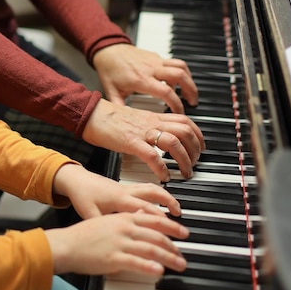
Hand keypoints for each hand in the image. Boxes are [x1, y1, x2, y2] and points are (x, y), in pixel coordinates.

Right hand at [46, 210, 187, 276]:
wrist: (66, 245)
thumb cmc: (83, 236)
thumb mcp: (107, 220)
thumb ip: (126, 219)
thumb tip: (142, 215)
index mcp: (124, 218)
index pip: (154, 220)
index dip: (172, 226)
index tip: (183, 232)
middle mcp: (124, 228)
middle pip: (157, 235)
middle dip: (174, 246)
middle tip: (183, 254)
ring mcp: (120, 243)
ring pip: (152, 249)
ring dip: (169, 258)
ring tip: (179, 265)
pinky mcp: (113, 259)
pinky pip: (136, 262)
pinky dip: (150, 266)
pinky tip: (160, 271)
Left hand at [53, 164, 182, 218]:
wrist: (76, 180)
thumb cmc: (82, 196)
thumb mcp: (89, 214)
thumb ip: (103, 225)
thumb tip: (114, 239)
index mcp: (119, 199)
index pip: (144, 209)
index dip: (158, 219)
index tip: (170, 229)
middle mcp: (127, 192)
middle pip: (154, 196)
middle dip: (170, 205)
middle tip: (180, 219)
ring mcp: (128, 188)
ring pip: (153, 189)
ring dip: (167, 198)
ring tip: (177, 209)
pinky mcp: (127, 187)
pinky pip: (148, 188)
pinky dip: (159, 193)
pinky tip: (163, 202)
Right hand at [82, 100, 204, 180]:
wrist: (90, 113)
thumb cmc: (108, 118)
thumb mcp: (135, 119)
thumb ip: (148, 127)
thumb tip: (157, 139)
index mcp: (153, 117)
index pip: (185, 121)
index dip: (197, 134)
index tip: (200, 147)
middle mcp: (152, 122)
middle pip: (185, 131)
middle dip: (195, 149)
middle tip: (194, 163)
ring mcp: (142, 132)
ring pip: (174, 142)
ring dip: (184, 159)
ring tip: (185, 172)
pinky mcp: (130, 142)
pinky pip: (152, 155)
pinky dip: (162, 167)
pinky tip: (164, 176)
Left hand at [92, 44, 197, 112]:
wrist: (108, 50)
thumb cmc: (109, 70)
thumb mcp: (112, 92)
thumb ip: (120, 108)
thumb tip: (123, 125)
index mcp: (141, 80)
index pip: (166, 92)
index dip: (176, 104)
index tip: (179, 113)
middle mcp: (151, 68)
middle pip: (180, 76)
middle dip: (190, 90)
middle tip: (192, 103)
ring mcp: (156, 61)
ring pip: (181, 67)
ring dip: (189, 80)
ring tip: (191, 93)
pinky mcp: (157, 57)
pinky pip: (176, 62)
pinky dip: (182, 72)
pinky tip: (180, 82)